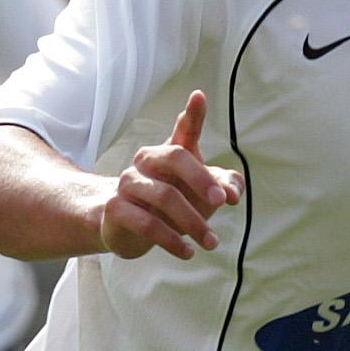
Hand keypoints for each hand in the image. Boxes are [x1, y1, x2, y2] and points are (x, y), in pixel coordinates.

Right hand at [100, 90, 243, 260]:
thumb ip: (225, 186)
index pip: (183, 129)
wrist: (127, 228)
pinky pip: (147, 224)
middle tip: (221, 202)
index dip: (192, 114)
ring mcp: (129, 184)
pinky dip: (172, 241)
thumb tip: (233, 193)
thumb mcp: (202, 194)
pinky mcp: (116, 209)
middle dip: (202, 179)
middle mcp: (147, 161)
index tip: (199, 97)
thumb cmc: (173, 204)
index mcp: (170, 153)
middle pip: (175, 157)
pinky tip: (187, 252)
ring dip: (193, 223)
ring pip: (165, 197)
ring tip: (212, 242)